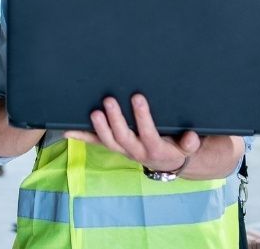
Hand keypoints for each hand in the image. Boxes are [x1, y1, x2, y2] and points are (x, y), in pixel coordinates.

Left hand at [64, 94, 201, 171]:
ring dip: (99, 128)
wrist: (167, 161)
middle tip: (109, 100)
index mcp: (155, 149)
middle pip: (123, 138)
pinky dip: (82, 137)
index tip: (137, 97)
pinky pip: (96, 143)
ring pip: (108, 142)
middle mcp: (136, 151)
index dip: (142, 117)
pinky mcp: (113, 146)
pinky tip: (68, 130)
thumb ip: (190, 143)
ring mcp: (122, 149)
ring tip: (93, 112)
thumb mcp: (187, 147)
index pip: (148, 133)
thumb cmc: (176, 146)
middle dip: (116, 120)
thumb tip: (192, 137)